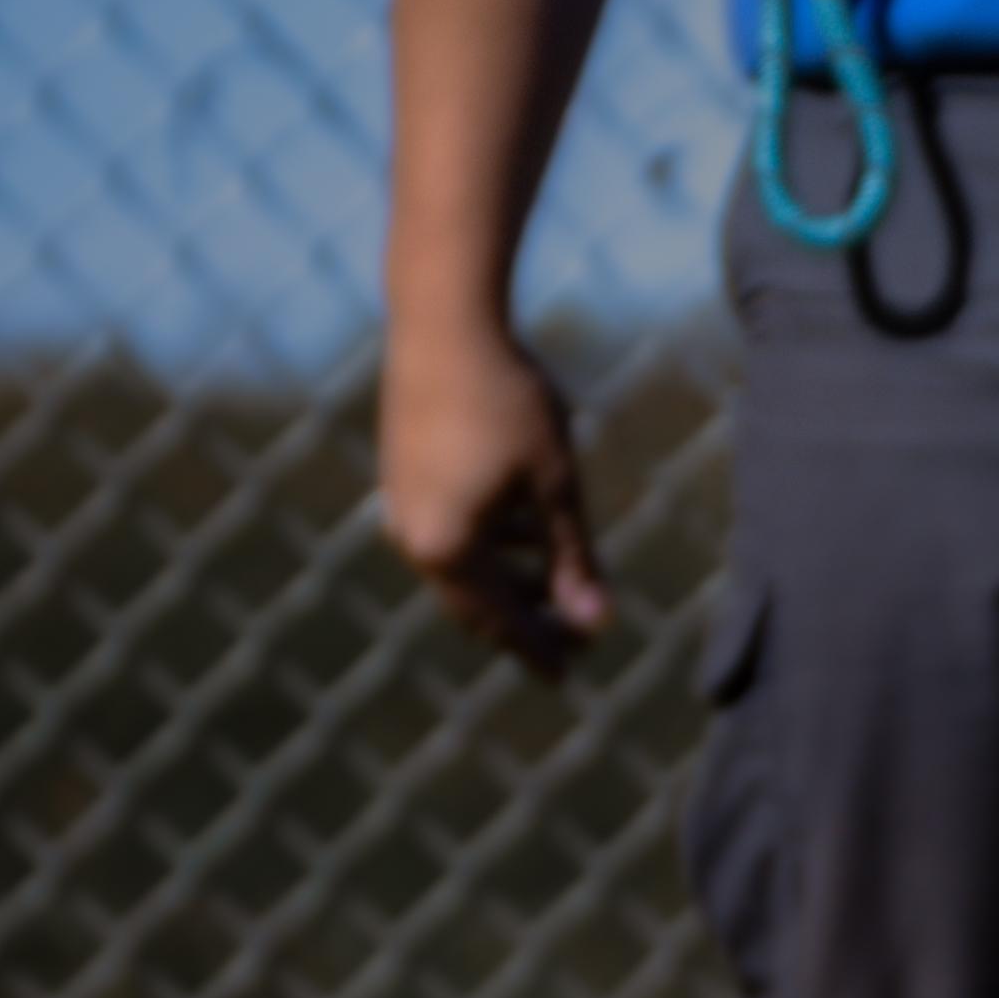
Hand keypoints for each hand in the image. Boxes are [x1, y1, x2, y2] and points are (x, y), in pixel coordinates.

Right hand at [377, 318, 610, 676]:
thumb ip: (574, 560)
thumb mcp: (556, 488)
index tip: (571, 676)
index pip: (502, 622)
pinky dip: (487, 545)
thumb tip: (598, 624)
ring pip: (460, 568)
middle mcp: (412, 537)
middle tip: (570, 644)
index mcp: (449, 549)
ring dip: (509, 582)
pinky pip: (446, 534)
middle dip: (524, 624)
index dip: (540, 650)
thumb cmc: (509, 402)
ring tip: (556, 588)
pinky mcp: (401, 477)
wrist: (443, 321)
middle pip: (475, 605)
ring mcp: (400, 507)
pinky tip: (524, 532)